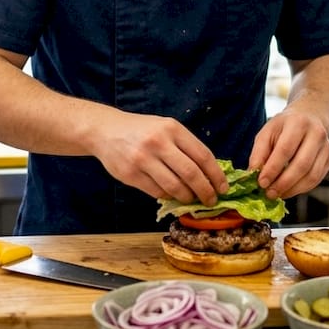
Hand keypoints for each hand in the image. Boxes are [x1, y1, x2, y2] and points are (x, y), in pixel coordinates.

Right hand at [91, 113, 227, 204]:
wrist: (105, 130)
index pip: (203, 155)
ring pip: (175, 186)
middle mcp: (158, 142)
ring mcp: (143, 159)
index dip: (216, 175)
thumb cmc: (141, 130)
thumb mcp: (165, 127)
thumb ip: (185, 146)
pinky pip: (157, 192)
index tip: (223, 188)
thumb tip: (209, 173)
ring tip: (191, 199)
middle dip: (205, 191)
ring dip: (187, 197)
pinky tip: (171, 194)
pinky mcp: (130, 174)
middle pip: (191, 173)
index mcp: (172, 128)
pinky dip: (168, 196)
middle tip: (211, 200)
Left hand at [247, 110, 328, 200]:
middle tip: (270, 193)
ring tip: (278, 194)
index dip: (273, 169)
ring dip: (293, 189)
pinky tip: (288, 190)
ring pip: (311, 175)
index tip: (262, 183)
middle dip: (283, 183)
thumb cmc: (284, 127)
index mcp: (297, 123)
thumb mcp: (267, 132)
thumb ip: (259, 152)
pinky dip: (301, 189)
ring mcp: (326, 148)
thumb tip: (253, 173)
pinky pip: (316, 179)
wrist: (308, 117)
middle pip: (301, 164)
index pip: (285, 149)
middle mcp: (316, 134)